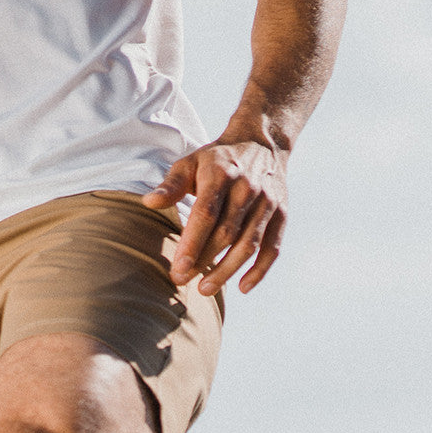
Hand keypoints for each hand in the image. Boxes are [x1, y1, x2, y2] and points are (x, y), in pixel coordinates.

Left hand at [141, 138, 287, 295]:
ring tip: (205, 289)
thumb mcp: (190, 163)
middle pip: (226, 233)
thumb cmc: (216, 160)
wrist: (262, 143)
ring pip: (249, 244)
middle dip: (203, 260)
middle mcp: (247, 190)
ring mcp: (267, 203)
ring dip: (228, 270)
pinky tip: (243, 287)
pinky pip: (273, 247)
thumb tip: (149, 203)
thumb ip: (171, 185)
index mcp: (221, 176)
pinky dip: (260, 270)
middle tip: (181, 280)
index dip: (192, 243)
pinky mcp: (281, 215)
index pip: (205, 214)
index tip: (178, 268)